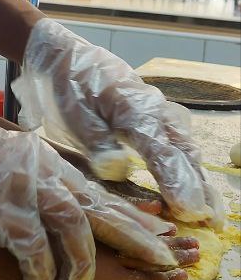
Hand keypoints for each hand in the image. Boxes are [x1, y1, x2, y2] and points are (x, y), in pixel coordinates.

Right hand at [0, 90, 178, 279]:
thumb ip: (20, 180)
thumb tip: (44, 211)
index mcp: (36, 157)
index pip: (95, 190)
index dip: (129, 215)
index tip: (159, 235)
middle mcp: (36, 165)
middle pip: (100, 207)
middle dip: (138, 240)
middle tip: (167, 265)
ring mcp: (16, 183)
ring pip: (74, 231)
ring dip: (80, 273)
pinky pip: (31, 251)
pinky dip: (40, 279)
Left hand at [15, 18, 222, 227]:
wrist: (67, 57)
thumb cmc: (69, 87)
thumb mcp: (74, 113)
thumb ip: (98, 142)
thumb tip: (119, 169)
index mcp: (135, 110)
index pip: (161, 153)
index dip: (176, 183)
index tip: (189, 210)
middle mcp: (155, 111)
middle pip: (183, 153)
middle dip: (199, 188)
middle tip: (212, 221)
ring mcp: (159, 112)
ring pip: (186, 149)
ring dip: (199, 180)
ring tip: (212, 212)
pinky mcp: (156, 117)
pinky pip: (179, 144)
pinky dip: (189, 167)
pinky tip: (195, 187)